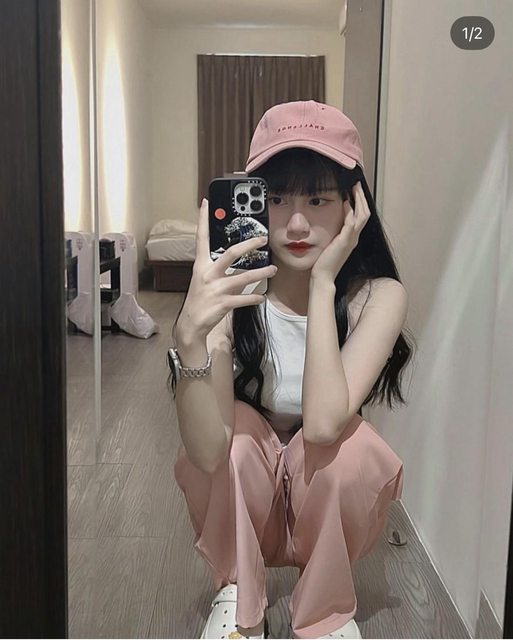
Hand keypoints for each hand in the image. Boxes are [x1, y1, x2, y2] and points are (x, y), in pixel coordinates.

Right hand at [176, 198, 277, 339]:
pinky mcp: (223, 304)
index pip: (201, 238)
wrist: (191, 324)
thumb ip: (217, 268)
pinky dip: (256, 298)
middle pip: (231, 253)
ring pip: (244, 278)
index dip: (203, 220)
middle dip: (249, 244)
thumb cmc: (200, 299)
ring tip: (273, 269)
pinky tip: (262, 297)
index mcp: (201, 265)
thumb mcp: (203, 279)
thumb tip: (235, 258)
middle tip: (263, 239)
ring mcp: (216, 289)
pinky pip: (244, 299)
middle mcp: (208, 274)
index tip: (206, 203)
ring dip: (261, 273)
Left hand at [310, 181, 370, 283]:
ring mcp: (351, 240)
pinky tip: (345, 203)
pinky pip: (351, 223)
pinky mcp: (344, 242)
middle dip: (362, 197)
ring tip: (354, 188)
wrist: (323, 276)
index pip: (361, 216)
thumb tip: (335, 218)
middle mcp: (354, 238)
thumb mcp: (331, 243)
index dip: (360, 202)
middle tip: (357, 184)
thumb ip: (336, 231)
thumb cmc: (324, 262)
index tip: (355, 190)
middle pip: (365, 213)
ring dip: (359, 200)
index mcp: (352, 238)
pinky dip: (350, 212)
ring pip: (362, 215)